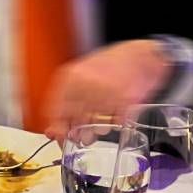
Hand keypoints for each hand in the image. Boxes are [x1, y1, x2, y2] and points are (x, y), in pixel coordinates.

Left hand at [43, 40, 171, 141]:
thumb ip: (65, 105)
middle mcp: (86, 83)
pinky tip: (114, 118)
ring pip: (96, 126)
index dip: (59, 130)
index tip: (61, 138)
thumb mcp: (81, 79)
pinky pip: (115, 123)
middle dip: (79, 134)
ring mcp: (106, 91)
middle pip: (76, 122)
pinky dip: (115, 124)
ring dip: (97, 131)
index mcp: (71, 77)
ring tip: (100, 126)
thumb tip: (52, 132)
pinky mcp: (126, 99)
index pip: (56, 111)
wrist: (140, 55)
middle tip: (83, 137)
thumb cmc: (110, 66)